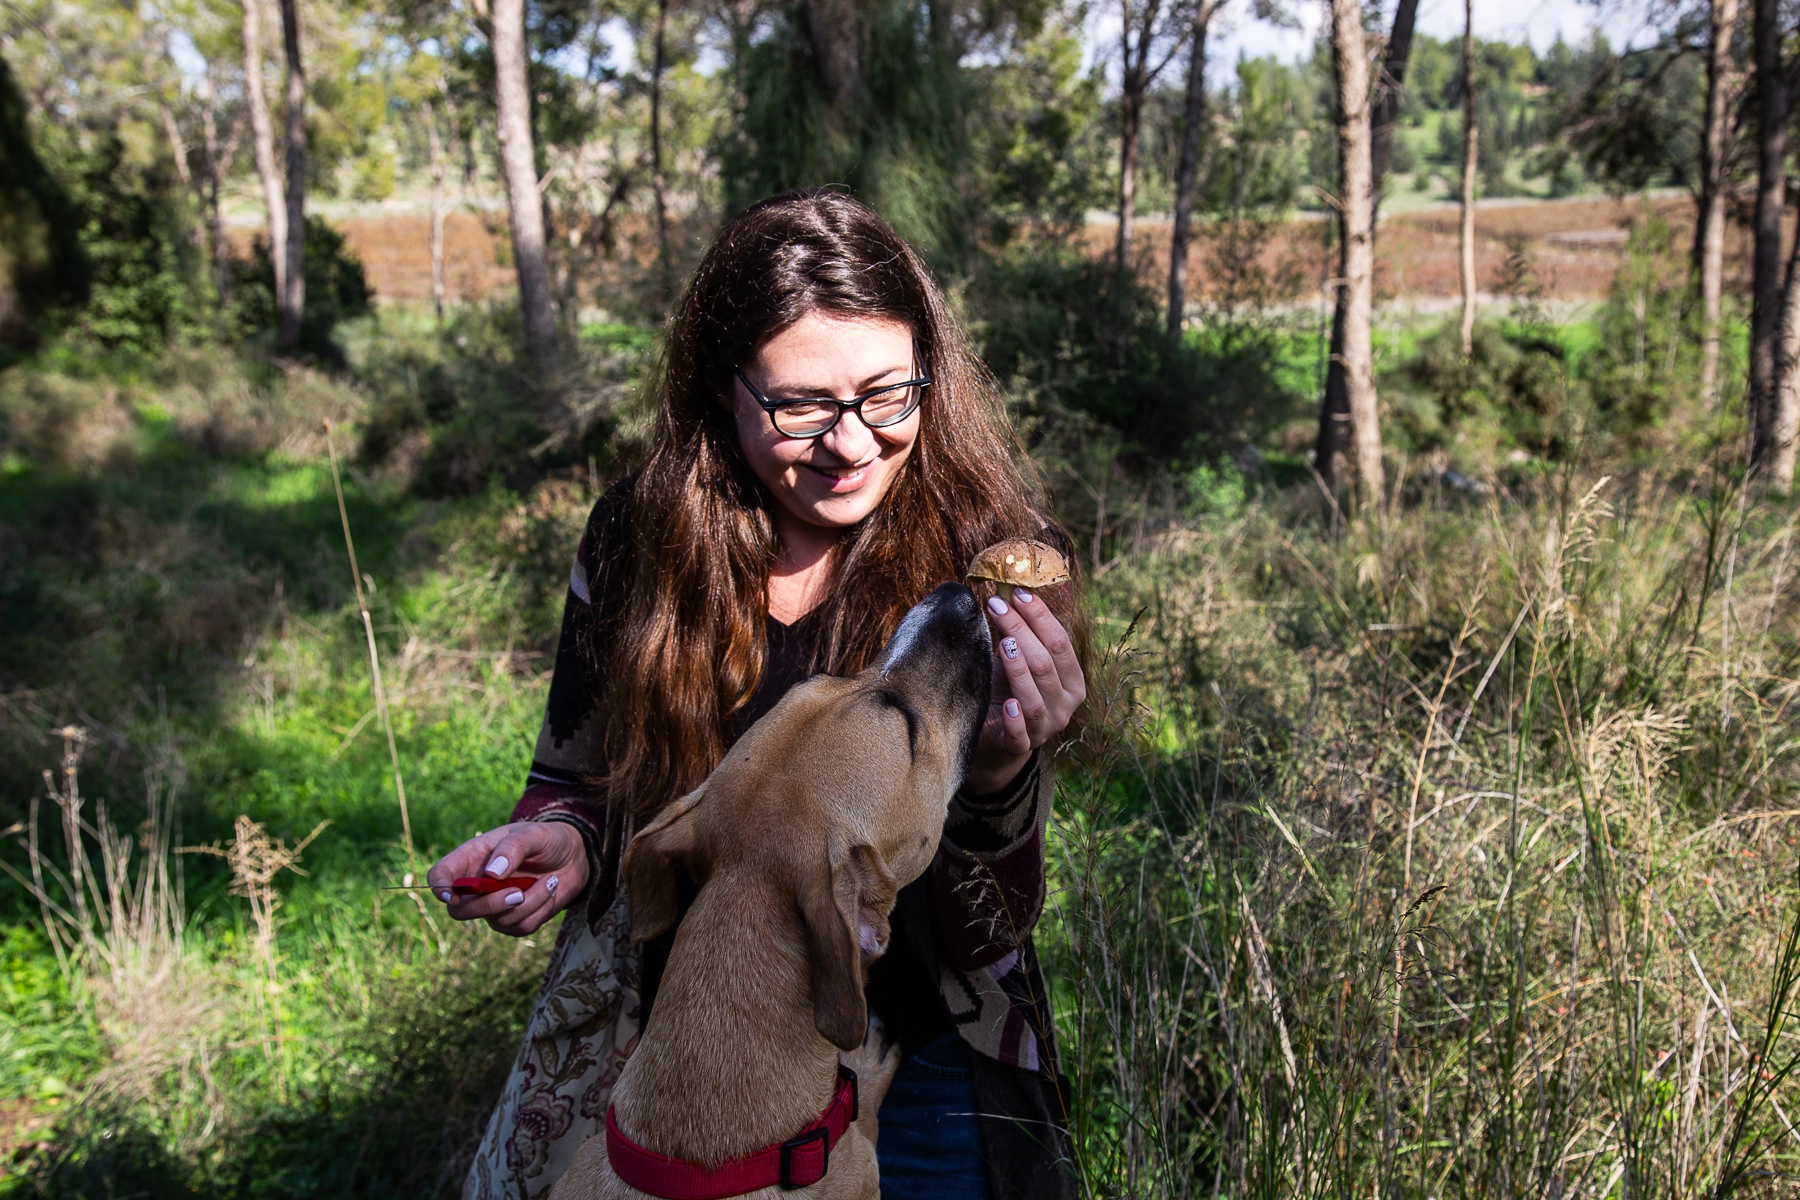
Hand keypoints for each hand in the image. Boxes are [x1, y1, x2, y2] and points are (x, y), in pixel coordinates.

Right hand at [428, 820, 588, 935]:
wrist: (573, 856)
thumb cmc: (546, 839)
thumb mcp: (533, 834)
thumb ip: (513, 847)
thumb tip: (492, 873)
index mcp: (472, 858)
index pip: (440, 875)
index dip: (440, 888)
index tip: (454, 896)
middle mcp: (478, 886)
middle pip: (460, 911)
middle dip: (490, 905)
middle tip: (519, 893)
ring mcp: (495, 906)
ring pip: (498, 921)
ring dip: (530, 903)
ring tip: (550, 880)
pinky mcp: (515, 920)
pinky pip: (521, 927)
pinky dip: (541, 909)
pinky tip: (551, 889)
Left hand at [965, 588, 1085, 794]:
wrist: (996, 739)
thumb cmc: (1009, 691)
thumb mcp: (1017, 662)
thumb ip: (1018, 636)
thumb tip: (1004, 596)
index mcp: (1072, 681)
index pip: (1060, 643)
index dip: (1040, 617)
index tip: (1017, 593)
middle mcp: (1065, 706)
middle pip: (1045, 664)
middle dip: (1022, 632)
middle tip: (997, 607)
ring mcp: (1045, 728)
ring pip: (1034, 697)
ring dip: (1018, 669)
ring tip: (1003, 644)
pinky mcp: (1020, 747)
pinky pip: (1020, 735)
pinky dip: (1015, 721)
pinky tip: (1008, 706)